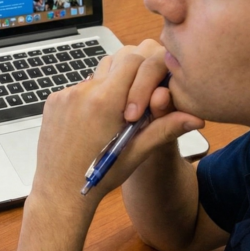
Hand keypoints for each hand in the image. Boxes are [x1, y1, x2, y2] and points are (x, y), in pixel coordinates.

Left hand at [30, 41, 203, 219]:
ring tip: (111, 116)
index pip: (134, 60)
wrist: (60, 190)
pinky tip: (91, 122)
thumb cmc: (100, 175)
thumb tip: (196, 118)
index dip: (146, 71)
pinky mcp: (52, 101)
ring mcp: (65, 95)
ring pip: (96, 75)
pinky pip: (77, 88)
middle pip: (115, 62)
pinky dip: (88, 98)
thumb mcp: (137, 152)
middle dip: (129, 76)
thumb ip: (165, 128)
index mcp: (106, 101)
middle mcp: (83, 92)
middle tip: (132, 103)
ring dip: (108, 87)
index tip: (147, 94)